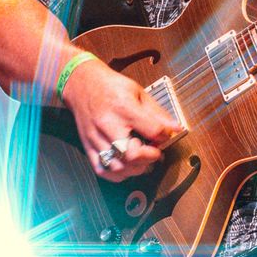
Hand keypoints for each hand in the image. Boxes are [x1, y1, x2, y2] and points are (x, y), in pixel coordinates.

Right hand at [61, 56, 180, 181]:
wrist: (80, 83)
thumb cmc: (109, 86)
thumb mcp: (137, 92)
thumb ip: (157, 112)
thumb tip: (175, 128)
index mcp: (123, 107)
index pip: (152, 130)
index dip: (164, 136)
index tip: (164, 135)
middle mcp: (108, 125)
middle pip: (132, 155)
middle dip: (149, 157)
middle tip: (154, 152)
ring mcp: (96, 138)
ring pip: (118, 167)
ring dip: (135, 168)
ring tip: (141, 160)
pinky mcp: (88, 146)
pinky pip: (102, 170)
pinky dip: (118, 174)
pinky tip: (126, 166)